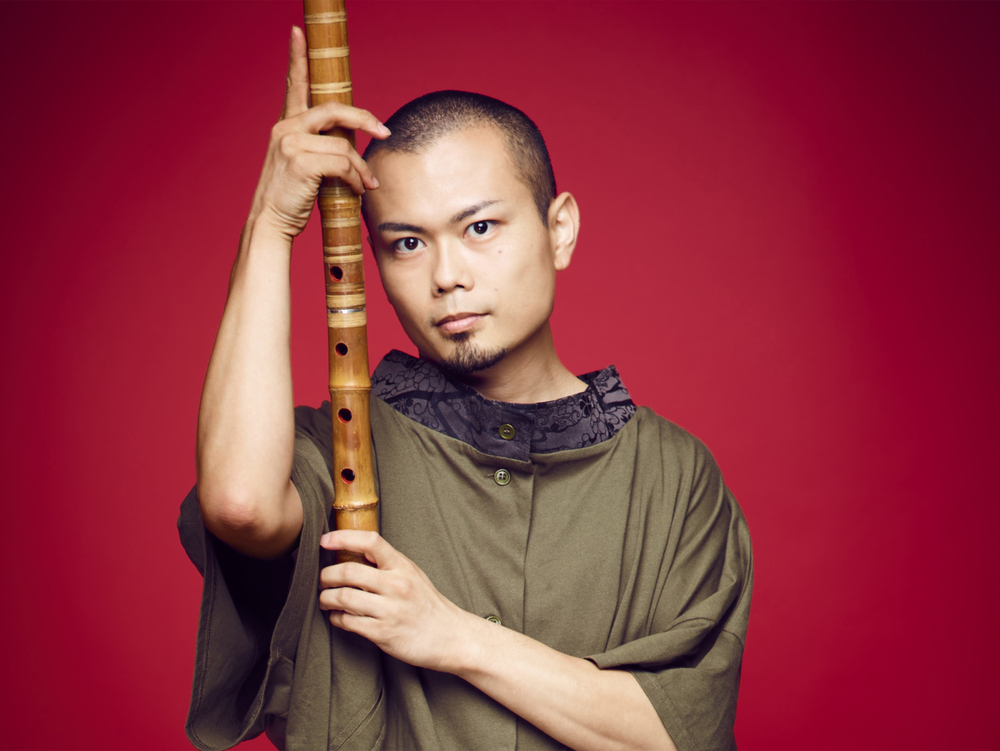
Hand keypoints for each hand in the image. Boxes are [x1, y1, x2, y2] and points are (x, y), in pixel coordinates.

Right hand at [248, 26, 389, 238]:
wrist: (271, 222)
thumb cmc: (292, 198)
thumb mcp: (305, 166)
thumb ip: (323, 148)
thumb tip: (355, 147)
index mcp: (286, 125)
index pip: (293, 85)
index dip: (296, 58)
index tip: (296, 32)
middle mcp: (285, 128)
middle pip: (335, 110)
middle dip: (364, 119)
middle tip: (383, 131)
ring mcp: (290, 143)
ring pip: (344, 145)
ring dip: (361, 168)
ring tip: (367, 184)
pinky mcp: (300, 161)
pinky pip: (343, 163)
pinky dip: (356, 178)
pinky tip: (357, 190)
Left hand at [319, 530, 473, 671]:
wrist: (451, 637)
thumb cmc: (427, 604)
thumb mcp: (413, 574)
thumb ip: (387, 563)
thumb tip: (354, 550)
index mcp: (402, 566)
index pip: (370, 541)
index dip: (343, 537)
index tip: (325, 540)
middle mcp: (396, 585)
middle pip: (348, 571)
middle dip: (326, 575)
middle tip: (322, 580)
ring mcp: (390, 610)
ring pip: (343, 597)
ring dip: (326, 598)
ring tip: (326, 599)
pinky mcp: (383, 633)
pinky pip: (348, 622)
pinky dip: (336, 618)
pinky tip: (338, 617)